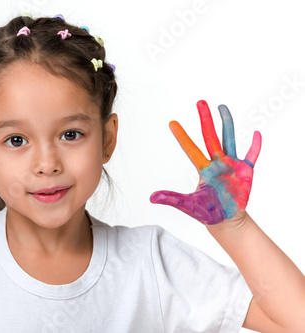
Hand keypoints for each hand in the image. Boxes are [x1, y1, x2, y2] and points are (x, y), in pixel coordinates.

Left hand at [150, 100, 261, 224]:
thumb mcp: (188, 205)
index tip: (172, 123)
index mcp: (202, 169)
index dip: (182, 137)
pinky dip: (255, 146)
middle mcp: (216, 163)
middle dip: (205, 120)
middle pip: (209, 137)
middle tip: (200, 102)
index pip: (190, 149)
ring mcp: (231, 165)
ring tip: (222, 107)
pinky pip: (252, 156)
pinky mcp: (246, 171)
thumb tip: (151, 197)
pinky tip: (257, 133)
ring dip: (226, 123)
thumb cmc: (207, 212)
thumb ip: (172, 199)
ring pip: (228, 139)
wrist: (226, 221)